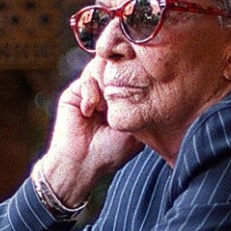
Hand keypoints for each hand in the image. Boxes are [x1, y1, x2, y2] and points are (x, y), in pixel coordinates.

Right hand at [40, 60, 142, 204]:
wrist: (81, 164)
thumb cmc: (109, 153)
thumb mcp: (135, 130)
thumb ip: (142, 106)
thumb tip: (155, 84)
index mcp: (121, 101)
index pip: (131, 76)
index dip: (138, 73)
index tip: (144, 78)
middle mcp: (106, 94)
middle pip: (117, 67)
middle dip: (122, 74)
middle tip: (124, 87)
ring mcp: (91, 92)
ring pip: (101, 68)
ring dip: (106, 82)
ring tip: (105, 105)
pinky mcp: (74, 93)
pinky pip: (86, 78)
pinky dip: (91, 92)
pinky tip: (90, 110)